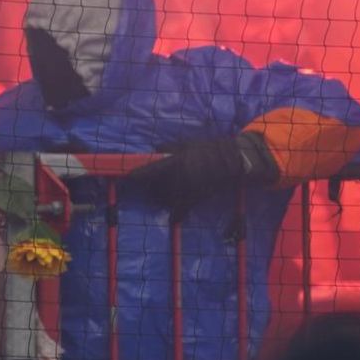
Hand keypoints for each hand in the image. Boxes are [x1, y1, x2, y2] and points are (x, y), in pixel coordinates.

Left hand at [127, 133, 276, 209]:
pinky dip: (176, 214)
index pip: (150, 170)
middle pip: (155, 188)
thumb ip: (169, 148)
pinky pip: (180, 211)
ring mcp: (186, 190)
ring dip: (162, 199)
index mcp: (174, 162)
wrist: (231, 162)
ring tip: (165, 194)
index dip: (137, 175)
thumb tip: (155, 150)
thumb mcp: (187, 143)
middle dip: (152, 188)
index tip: (128, 178)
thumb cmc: (209, 149)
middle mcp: (177, 178)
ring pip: (165, 200)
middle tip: (152, 185)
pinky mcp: (195, 200)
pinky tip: (174, 216)